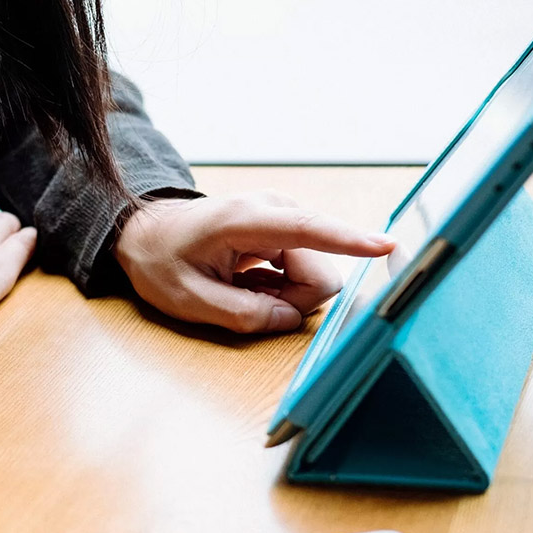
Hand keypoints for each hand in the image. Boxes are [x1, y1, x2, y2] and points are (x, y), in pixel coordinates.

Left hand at [114, 191, 394, 333]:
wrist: (145, 232)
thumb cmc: (160, 261)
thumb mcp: (189, 300)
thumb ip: (241, 315)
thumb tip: (289, 321)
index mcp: (246, 221)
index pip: (310, 231)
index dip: (350, 242)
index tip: (387, 246)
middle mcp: (273, 212)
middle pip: (319, 273)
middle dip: (292, 302)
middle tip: (246, 304)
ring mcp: (281, 220)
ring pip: (314, 277)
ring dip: (283, 296)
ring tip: (240, 290)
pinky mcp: (284, 231)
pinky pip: (302, 272)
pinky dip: (278, 288)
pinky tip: (247, 283)